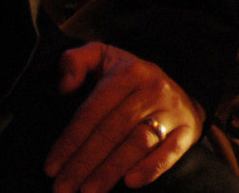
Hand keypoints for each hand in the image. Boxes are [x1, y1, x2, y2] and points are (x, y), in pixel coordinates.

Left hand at [42, 41, 204, 192]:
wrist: (181, 85)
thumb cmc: (130, 79)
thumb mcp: (103, 58)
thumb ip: (76, 61)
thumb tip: (65, 86)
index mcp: (129, 72)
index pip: (94, 110)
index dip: (70, 140)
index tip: (51, 167)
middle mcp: (153, 88)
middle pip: (113, 130)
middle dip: (84, 162)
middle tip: (62, 188)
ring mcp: (172, 110)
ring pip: (138, 143)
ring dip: (110, 170)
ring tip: (87, 191)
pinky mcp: (187, 130)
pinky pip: (170, 151)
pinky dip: (152, 167)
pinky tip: (130, 182)